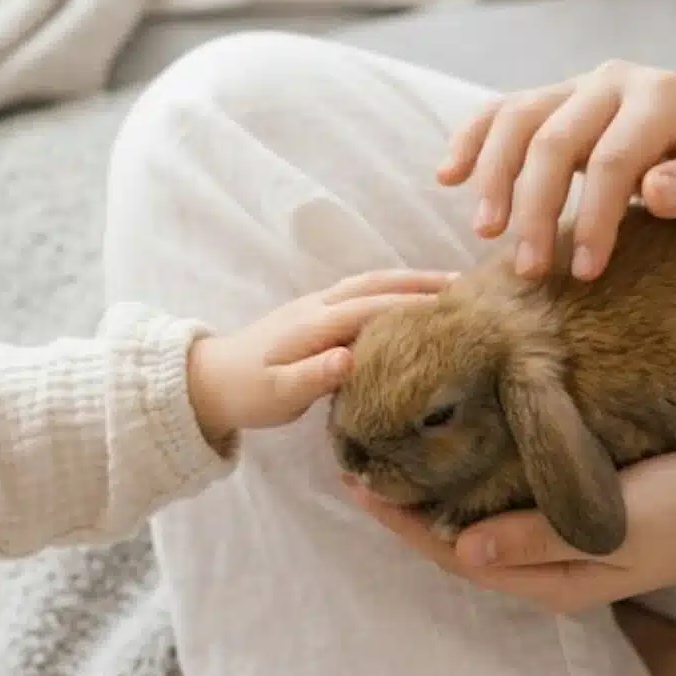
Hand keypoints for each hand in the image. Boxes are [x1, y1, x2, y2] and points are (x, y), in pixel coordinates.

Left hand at [188, 269, 454, 446]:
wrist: (209, 380)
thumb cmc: (247, 392)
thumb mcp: (277, 395)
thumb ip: (313, 377)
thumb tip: (349, 360)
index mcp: (313, 324)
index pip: (371, 308)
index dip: (412, 305)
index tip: (453, 307)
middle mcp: (319, 305)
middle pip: (377, 284)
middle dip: (422, 282)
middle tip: (466, 287)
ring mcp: (318, 305)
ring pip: (372, 283)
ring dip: (411, 280)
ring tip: (452, 285)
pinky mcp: (318, 313)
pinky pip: (364, 292)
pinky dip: (394, 288)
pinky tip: (414, 296)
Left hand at [343, 446, 675, 613]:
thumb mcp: (613, 527)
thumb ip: (538, 538)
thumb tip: (460, 549)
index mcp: (552, 582)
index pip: (452, 554)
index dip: (400, 520)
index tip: (354, 479)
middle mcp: (550, 566)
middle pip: (456, 539)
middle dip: (406, 503)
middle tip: (356, 456)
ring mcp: (566, 538)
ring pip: (481, 517)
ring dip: (436, 487)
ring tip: (392, 447)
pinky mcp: (581, 509)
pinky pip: (513, 496)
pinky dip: (477, 472)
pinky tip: (461, 441)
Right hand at [438, 61, 675, 281]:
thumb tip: (652, 191)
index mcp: (662, 96)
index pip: (612, 158)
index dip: (593, 216)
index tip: (584, 272)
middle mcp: (613, 81)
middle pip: (553, 137)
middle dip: (534, 206)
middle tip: (527, 271)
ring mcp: (579, 87)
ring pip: (517, 118)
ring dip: (494, 176)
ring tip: (484, 232)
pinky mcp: (556, 101)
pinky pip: (502, 112)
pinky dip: (472, 140)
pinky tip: (448, 176)